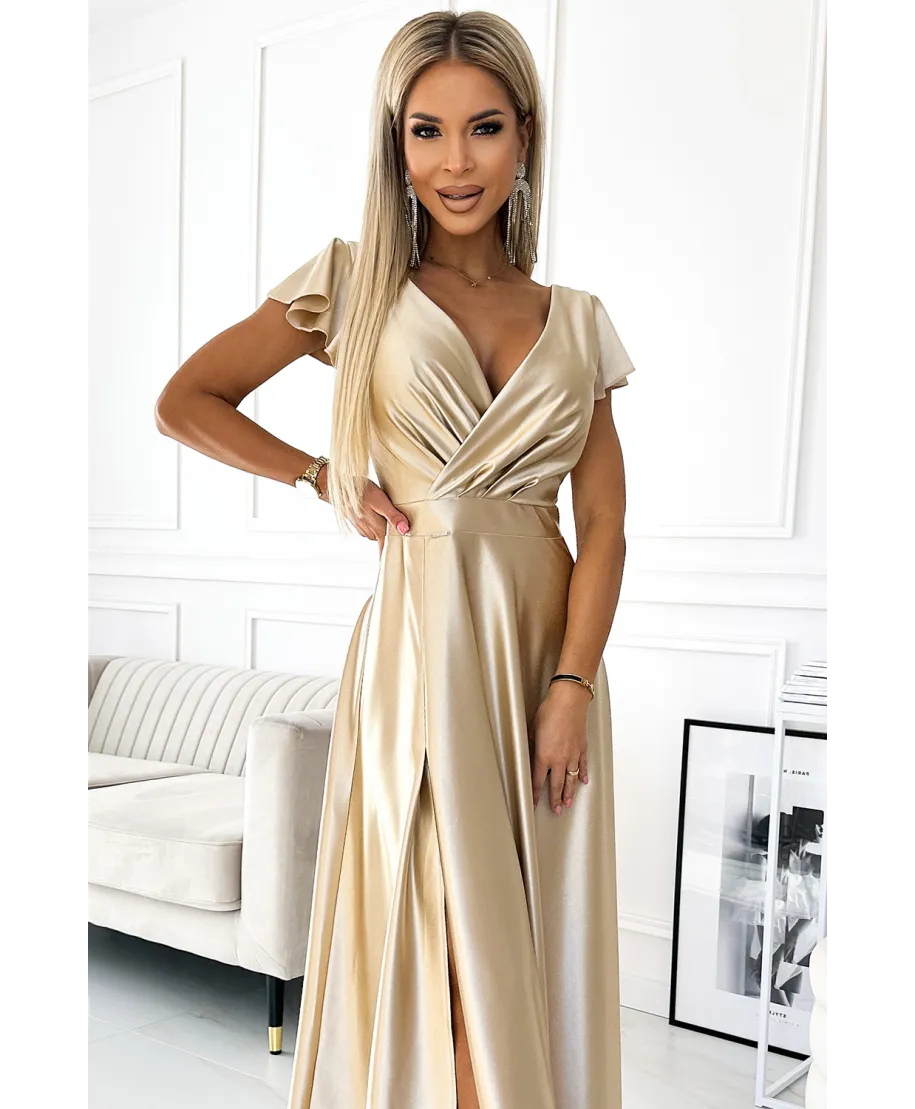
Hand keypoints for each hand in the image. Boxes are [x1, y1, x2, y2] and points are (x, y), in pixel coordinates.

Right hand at [348, 477, 410, 554]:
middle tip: (401, 529)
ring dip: (383, 529)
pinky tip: (377, 513)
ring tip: (389, 518)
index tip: (398, 559)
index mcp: (377, 529)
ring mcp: (362, 529)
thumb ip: (393, 516)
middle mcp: (369, 532)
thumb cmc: (361, 492)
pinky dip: (375, 524)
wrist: (339, 487)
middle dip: (391, 537)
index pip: (386, 549)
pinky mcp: (358, 524)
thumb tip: (405, 530)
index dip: (392, 554)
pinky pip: (370, 528)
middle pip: (384, 541)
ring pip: (377, 534)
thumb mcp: (381, 501)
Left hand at [530, 680, 590, 814]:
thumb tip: (529, 752)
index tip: (534, 804)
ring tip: (568, 803)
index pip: (538, 781)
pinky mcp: (582, 748)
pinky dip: (583, 774)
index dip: (535, 795)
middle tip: (556, 810)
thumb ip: (531, 745)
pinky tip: (583, 781)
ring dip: (570, 792)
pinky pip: (582, 765)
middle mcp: (559, 759)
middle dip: (555, 799)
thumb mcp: (532, 729)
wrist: (569, 701)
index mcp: (544, 756)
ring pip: (571, 779)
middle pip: (557, 785)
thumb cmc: (549, 712)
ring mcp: (572, 754)